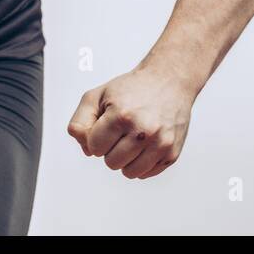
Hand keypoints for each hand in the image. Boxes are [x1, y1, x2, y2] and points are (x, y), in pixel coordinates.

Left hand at [67, 64, 195, 179]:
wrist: (169, 79)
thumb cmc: (131, 89)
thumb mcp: (98, 95)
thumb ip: (80, 122)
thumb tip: (86, 149)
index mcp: (121, 116)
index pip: (94, 148)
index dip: (97, 136)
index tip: (108, 123)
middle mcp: (143, 131)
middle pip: (111, 163)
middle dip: (112, 148)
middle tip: (123, 130)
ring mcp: (160, 143)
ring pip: (129, 173)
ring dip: (126, 159)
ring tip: (133, 138)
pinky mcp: (172, 153)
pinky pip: (146, 174)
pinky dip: (141, 163)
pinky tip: (146, 143)